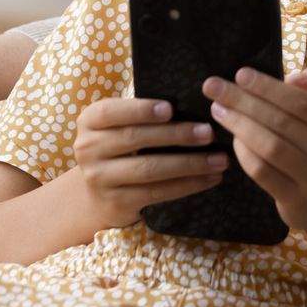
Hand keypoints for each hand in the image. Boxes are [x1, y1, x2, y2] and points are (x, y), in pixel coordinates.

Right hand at [72, 97, 227, 229]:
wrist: (98, 194)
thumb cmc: (120, 148)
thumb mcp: (119, 126)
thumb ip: (141, 114)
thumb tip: (191, 104)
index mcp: (90, 121)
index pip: (111, 112)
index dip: (140, 110)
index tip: (170, 109)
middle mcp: (87, 149)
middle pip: (135, 139)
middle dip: (176, 135)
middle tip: (208, 132)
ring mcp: (99, 178)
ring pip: (149, 168)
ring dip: (189, 164)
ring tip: (219, 159)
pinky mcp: (116, 202)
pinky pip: (157, 192)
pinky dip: (187, 185)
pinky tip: (209, 178)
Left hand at [204, 62, 306, 236]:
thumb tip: (290, 80)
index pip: (302, 102)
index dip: (268, 87)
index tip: (241, 74)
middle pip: (281, 122)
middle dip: (243, 101)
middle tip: (213, 86)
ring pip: (269, 146)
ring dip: (239, 124)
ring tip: (218, 109)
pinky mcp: (296, 200)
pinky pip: (262, 171)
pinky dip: (243, 152)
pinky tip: (234, 138)